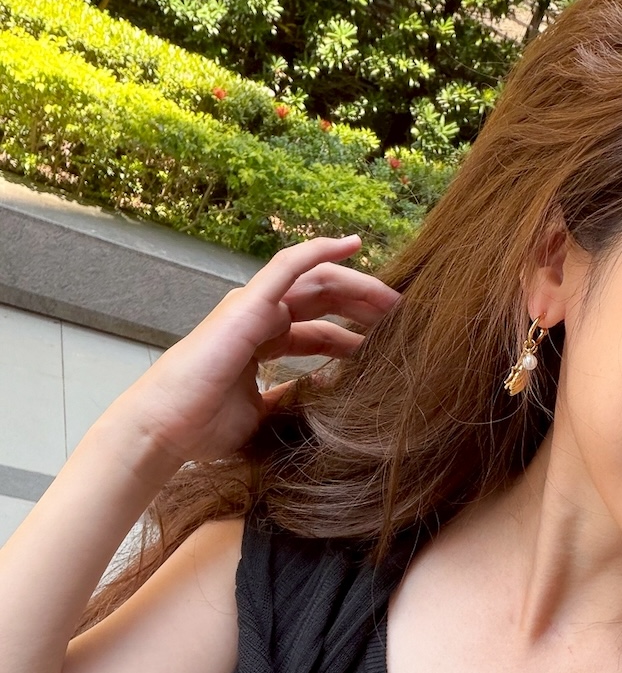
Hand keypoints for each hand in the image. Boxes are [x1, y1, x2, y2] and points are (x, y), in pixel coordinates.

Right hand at [106, 236, 399, 466]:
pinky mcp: (248, 304)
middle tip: (404, 317)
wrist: (165, 430)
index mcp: (262, 343)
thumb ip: (293, 398)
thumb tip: (329, 397)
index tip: (389, 344)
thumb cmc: (204, 427)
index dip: (353, 334)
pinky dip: (320, 249)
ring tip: (394, 298)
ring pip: (316, 280)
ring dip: (358, 285)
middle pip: (324, 299)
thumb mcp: (264, 413)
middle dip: (364, 305)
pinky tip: (353, 243)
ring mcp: (252, 307)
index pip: (319, 329)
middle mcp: (259, 318)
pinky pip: (289, 266)